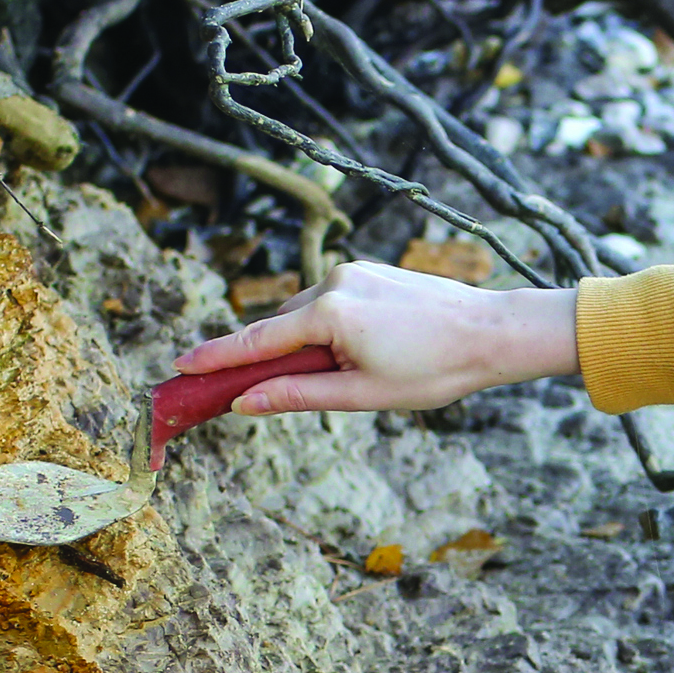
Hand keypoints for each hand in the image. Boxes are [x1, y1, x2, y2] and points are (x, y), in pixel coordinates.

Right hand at [168, 263, 580, 416]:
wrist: (493, 332)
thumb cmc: (435, 371)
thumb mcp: (364, 395)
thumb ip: (299, 396)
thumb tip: (246, 402)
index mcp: (331, 314)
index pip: (258, 340)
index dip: (217, 356)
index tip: (180, 363)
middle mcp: (334, 281)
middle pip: (281, 327)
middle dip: (275, 358)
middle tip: (280, 392)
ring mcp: (353, 271)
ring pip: (306, 315)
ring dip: (309, 344)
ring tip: (362, 371)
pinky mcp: (369, 270)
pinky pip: (331, 302)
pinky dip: (330, 328)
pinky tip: (370, 348)